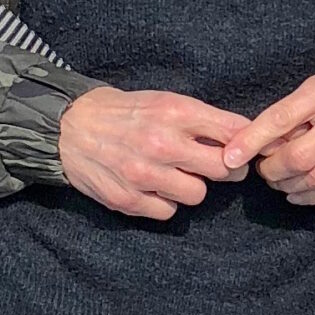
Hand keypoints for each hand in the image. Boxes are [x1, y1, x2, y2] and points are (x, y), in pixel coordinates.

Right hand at [58, 85, 250, 220]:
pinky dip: (165, 202)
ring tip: (173, 174)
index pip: (232, 132)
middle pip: (222, 169)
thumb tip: (243, 138)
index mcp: (174, 112)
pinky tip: (152, 187)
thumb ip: (202, 120)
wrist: (70, 127)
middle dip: (222, 169)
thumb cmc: (125, 113)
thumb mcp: (164, 102)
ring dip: (190, 187)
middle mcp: (161, 143)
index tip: (242, 150)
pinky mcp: (128, 199)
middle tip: (211, 165)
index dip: (244, 144)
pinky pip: (168, 212)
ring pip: (197, 195)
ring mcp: (144, 174)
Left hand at [223, 52, 314, 205]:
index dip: (252, 142)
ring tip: (281, 181)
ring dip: (290, 186)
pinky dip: (314, 197)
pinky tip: (301, 192)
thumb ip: (296, 108)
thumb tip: (259, 141)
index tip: (231, 157)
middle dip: (271, 170)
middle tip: (264, 170)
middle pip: (298, 158)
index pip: (282, 118)